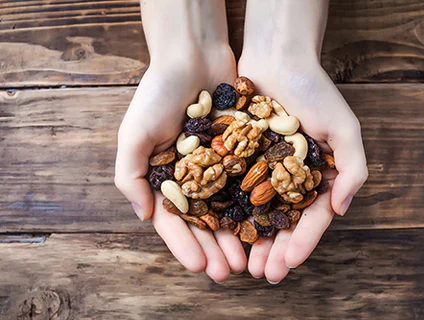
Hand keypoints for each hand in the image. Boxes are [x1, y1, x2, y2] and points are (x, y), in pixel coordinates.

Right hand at [115, 0, 246, 282]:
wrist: (193, 55)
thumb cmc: (158, 93)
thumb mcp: (133, 133)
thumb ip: (129, 176)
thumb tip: (144, 215)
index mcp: (164, 176)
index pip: (174, 220)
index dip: (185, 245)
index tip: (199, 267)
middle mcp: (192, 175)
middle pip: (204, 220)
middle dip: (214, 247)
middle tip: (229, 271)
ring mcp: (217, 164)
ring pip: (229, 206)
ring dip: (237, 233)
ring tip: (249, 258)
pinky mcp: (241, 150)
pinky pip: (249, 181)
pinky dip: (255, 203)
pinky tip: (266, 222)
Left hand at [238, 55, 367, 283]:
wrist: (277, 57)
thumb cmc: (315, 90)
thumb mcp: (344, 128)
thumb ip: (352, 168)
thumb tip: (343, 209)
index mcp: (317, 176)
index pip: (312, 218)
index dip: (303, 243)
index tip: (288, 264)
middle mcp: (289, 177)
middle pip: (282, 222)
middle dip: (274, 250)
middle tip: (261, 274)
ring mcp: (263, 169)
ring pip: (255, 212)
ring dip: (250, 240)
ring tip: (240, 264)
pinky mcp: (239, 157)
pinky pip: (232, 188)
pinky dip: (228, 211)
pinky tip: (220, 231)